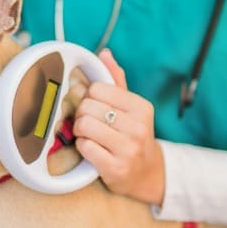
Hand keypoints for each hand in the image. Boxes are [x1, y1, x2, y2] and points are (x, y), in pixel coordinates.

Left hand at [73, 49, 165, 204]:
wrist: (147, 174)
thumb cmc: (133, 136)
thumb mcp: (131, 108)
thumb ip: (117, 81)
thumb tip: (104, 53)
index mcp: (142, 107)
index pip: (97, 89)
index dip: (89, 97)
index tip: (95, 108)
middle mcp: (138, 127)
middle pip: (87, 107)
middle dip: (81, 115)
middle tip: (88, 124)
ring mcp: (128, 149)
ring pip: (84, 126)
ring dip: (80, 132)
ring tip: (89, 136)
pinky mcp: (115, 168)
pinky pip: (84, 147)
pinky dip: (82, 148)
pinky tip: (92, 150)